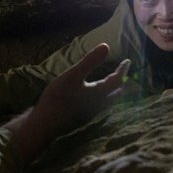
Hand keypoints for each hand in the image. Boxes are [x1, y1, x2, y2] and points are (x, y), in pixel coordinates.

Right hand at [4, 43, 129, 161]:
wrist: (44, 125)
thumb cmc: (58, 98)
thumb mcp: (72, 76)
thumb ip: (89, 62)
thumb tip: (106, 46)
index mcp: (98, 93)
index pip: (116, 80)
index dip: (122, 70)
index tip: (128, 62)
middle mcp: (98, 105)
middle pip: (115, 94)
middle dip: (120, 83)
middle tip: (121, 74)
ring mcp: (90, 114)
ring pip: (108, 102)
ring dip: (112, 92)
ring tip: (111, 85)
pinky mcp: (82, 119)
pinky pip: (99, 107)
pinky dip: (103, 98)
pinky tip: (93, 97)